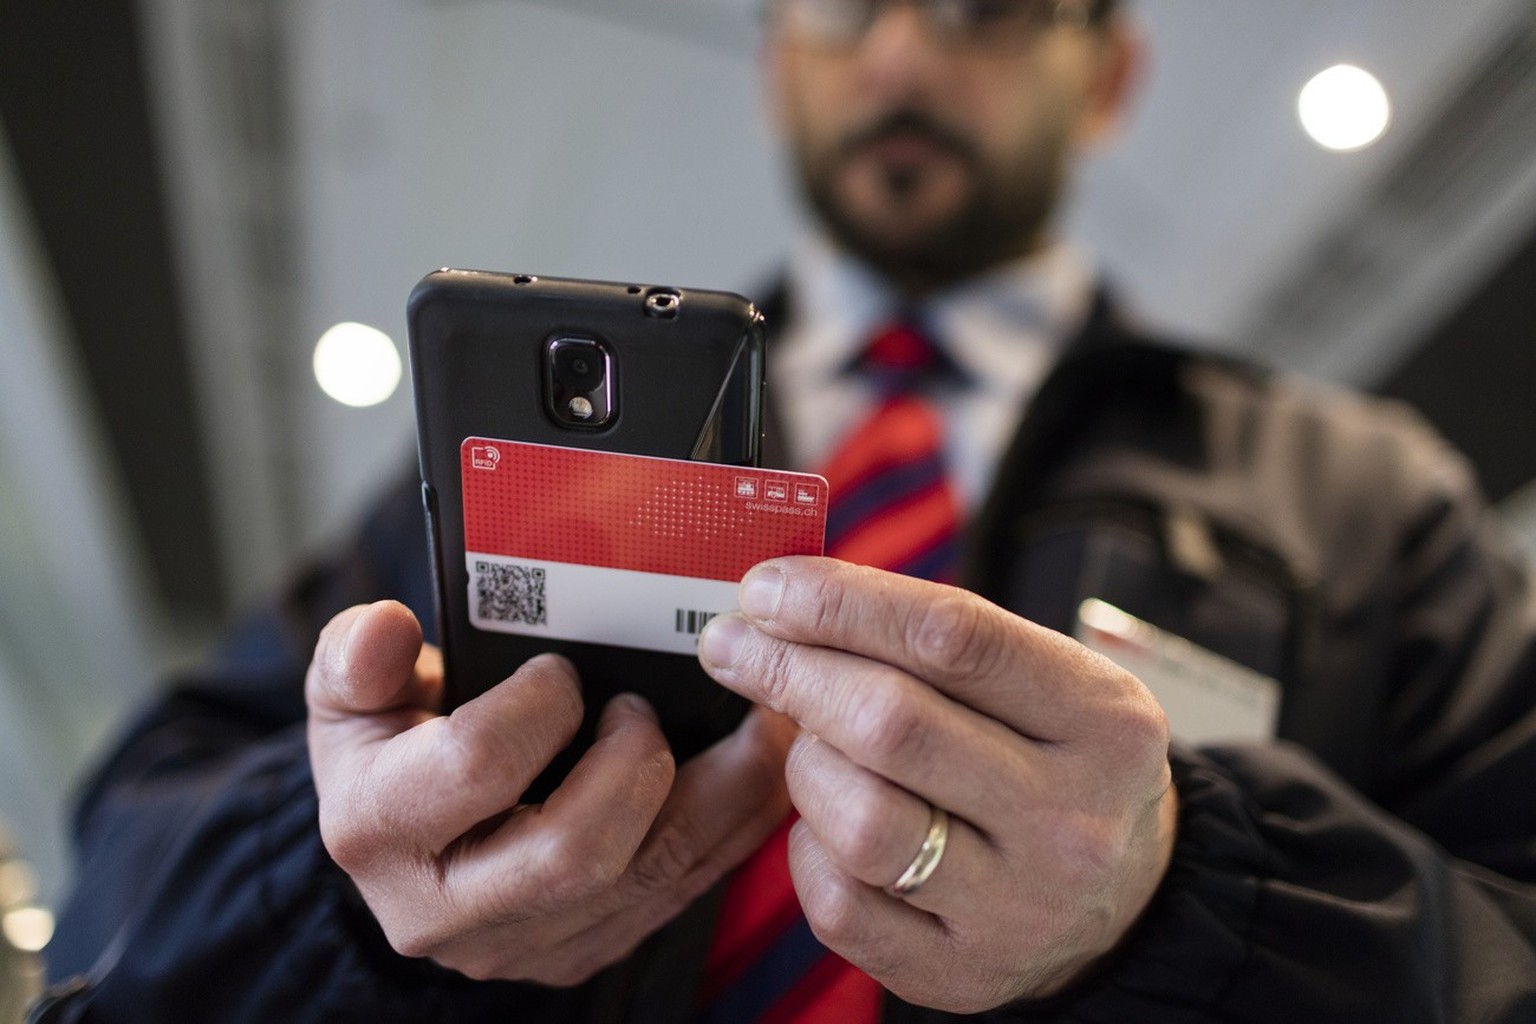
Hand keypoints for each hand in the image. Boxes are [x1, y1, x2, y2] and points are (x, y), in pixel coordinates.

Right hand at [306, 600, 794, 984]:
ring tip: (764, 727)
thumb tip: (384, 632)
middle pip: (576, 853)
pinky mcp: (584, 948)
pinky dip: (732, 828)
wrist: (402, 844)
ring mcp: (523, 942)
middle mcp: (448, 907)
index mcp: (380, 828)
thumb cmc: (387, 752)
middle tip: (644, 707)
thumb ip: (357, 658)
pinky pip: (678, 895)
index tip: (561, 669)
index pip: (477, 766)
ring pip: (648, 879)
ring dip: (721, 796)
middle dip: (636, 766)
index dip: (536, 706)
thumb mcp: (350, 695)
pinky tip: (761, 772)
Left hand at [698, 558, 1176, 1012]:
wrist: (1120, 898)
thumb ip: (929, 634)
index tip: (765, 588)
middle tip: (735, 646)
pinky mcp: (960, 975)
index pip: (951, 637)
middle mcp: (1072, 821)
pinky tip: (828, 823)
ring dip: (806, 764)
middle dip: (790, 670)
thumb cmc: (1055, 760)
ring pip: (858, 819)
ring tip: (815, 746)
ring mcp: (1017, 910)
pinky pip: (838, 904)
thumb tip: (783, 598)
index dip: (839, 603)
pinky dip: (809, 848)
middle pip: (891, 723)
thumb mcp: (1041, 678)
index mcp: (1104, 721)